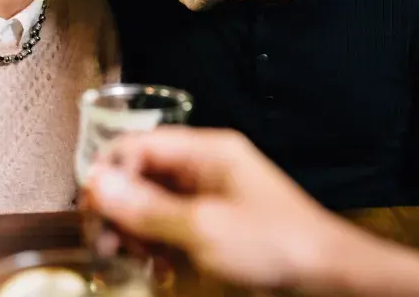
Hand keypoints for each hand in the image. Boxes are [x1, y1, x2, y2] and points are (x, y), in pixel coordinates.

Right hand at [84, 127, 355, 291]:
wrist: (328, 274)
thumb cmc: (274, 244)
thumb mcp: (202, 229)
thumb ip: (146, 208)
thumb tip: (95, 183)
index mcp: (207, 150)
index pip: (141, 144)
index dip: (109, 173)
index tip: (89, 210)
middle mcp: (207, 164)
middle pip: (143, 174)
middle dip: (120, 208)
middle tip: (106, 245)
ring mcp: (212, 193)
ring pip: (154, 202)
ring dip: (137, 231)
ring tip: (136, 261)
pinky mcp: (217, 220)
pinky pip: (173, 223)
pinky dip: (159, 244)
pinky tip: (159, 269)